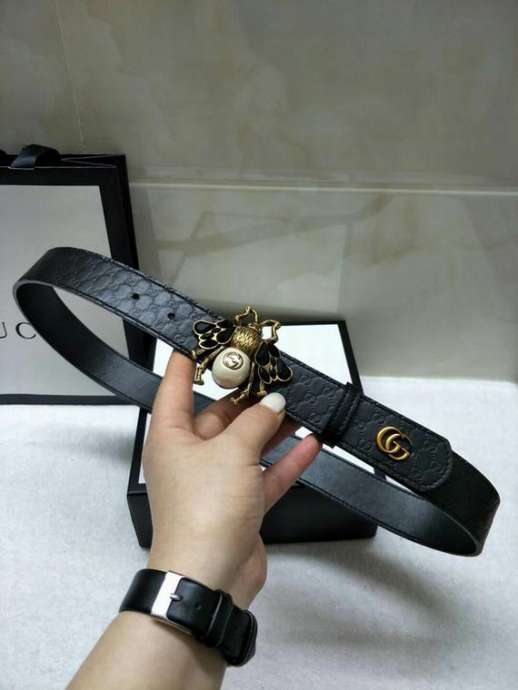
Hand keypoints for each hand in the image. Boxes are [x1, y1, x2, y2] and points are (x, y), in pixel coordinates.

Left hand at [143, 351, 321, 607]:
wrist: (210, 578)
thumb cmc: (203, 511)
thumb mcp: (231, 452)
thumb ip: (256, 423)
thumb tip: (274, 404)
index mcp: (172, 437)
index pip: (178, 386)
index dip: (192, 360)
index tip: (210, 338)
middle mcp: (191, 456)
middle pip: (220, 415)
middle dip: (248, 396)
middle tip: (273, 372)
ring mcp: (216, 481)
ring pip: (247, 443)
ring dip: (273, 427)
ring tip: (299, 402)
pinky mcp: (240, 504)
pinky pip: (265, 474)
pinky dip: (286, 460)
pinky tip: (310, 443)